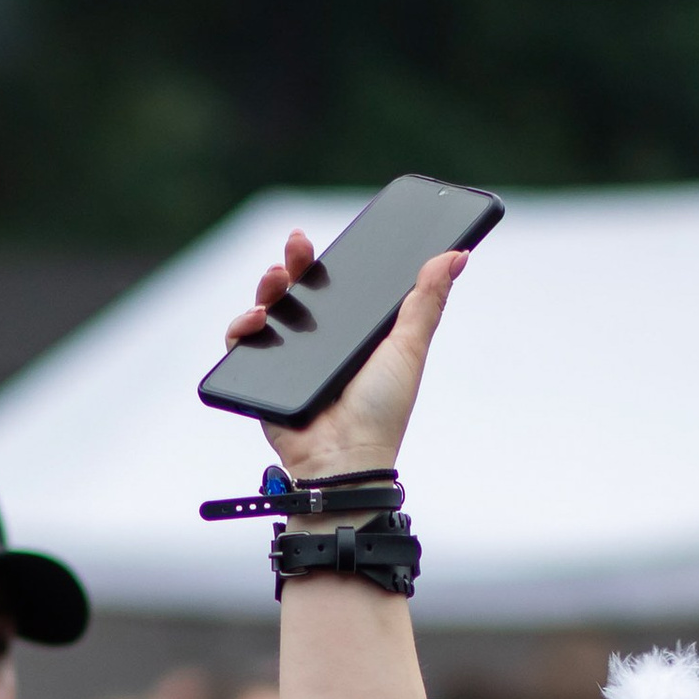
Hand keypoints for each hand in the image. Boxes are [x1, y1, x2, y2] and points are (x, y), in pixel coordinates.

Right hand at [223, 231, 468, 481]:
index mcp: (353, 334)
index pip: (334, 286)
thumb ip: (427, 301)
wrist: (346, 459)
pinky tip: (258, 319)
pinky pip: (241, 344)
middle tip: (298, 246)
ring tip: (277, 280)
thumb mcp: (408, 348)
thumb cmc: (382, 411)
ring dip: (267, 287)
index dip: (325, 260)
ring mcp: (288, 360)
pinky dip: (242, 326)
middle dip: (293, 263)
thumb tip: (457, 255)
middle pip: (298, 291)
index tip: (321, 238)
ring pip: (267, 310)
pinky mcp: (262, 379)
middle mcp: (319, 343)